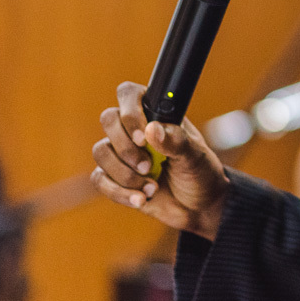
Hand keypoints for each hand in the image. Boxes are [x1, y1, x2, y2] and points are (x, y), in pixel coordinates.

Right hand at [91, 81, 229, 239]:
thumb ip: (176, 141)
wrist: (197, 206)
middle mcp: (134, 130)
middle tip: (147, 165)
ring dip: (124, 173)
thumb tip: (152, 129)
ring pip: (101, 151)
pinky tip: (142, 199)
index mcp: (156, 114)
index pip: (130, 94)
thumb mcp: (195, 156)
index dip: (130, 112)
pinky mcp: (113, 178)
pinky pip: (100, 179)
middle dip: (125, 147)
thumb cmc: (200, 172)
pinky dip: (120, 192)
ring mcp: (122, 153)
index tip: (143, 137)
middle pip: (108, 119)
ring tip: (151, 187)